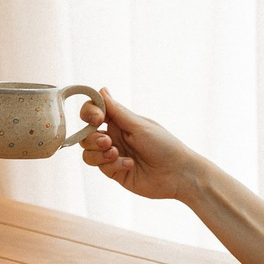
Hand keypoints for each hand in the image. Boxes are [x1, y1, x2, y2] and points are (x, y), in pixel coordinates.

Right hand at [77, 88, 202, 200]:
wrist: (177, 174)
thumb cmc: (164, 145)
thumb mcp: (139, 125)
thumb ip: (116, 111)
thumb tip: (101, 90)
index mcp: (120, 121)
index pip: (93, 112)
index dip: (89, 113)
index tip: (97, 118)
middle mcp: (114, 136)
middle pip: (86, 134)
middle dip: (92, 138)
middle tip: (108, 141)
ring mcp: (113, 155)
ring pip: (88, 152)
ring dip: (98, 153)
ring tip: (115, 153)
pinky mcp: (115, 172)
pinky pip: (101, 167)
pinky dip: (113, 164)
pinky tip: (129, 164)